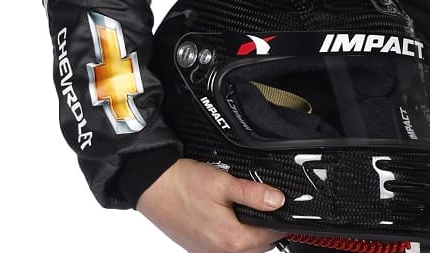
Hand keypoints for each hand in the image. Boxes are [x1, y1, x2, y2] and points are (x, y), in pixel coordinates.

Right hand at [137, 158, 286, 252]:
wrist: (151, 185)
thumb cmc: (182, 184)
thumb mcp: (223, 183)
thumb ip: (254, 194)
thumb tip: (278, 200)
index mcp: (231, 239)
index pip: (271, 236)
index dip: (278, 218)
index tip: (277, 203)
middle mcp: (219, 252)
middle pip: (258, 245)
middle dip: (262, 225)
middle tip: (257, 201)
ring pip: (241, 248)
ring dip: (246, 232)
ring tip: (238, 207)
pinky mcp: (197, 249)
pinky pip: (223, 247)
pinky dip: (229, 235)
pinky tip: (223, 216)